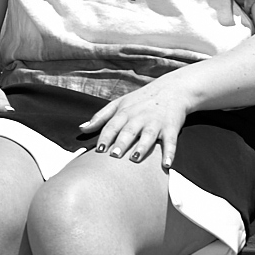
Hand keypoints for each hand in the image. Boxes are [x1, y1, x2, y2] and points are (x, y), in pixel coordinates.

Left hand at [80, 75, 198, 165]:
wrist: (172, 90)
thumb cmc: (142, 100)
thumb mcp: (119, 103)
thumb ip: (100, 117)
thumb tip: (82, 128)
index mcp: (125, 112)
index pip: (112, 126)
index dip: (105, 137)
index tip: (99, 150)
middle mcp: (139, 117)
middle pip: (129, 131)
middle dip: (121, 143)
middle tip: (114, 155)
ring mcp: (156, 122)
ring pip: (148, 135)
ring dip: (142, 147)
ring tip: (136, 158)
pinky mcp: (171, 127)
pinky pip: (171, 141)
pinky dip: (170, 153)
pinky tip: (167, 164)